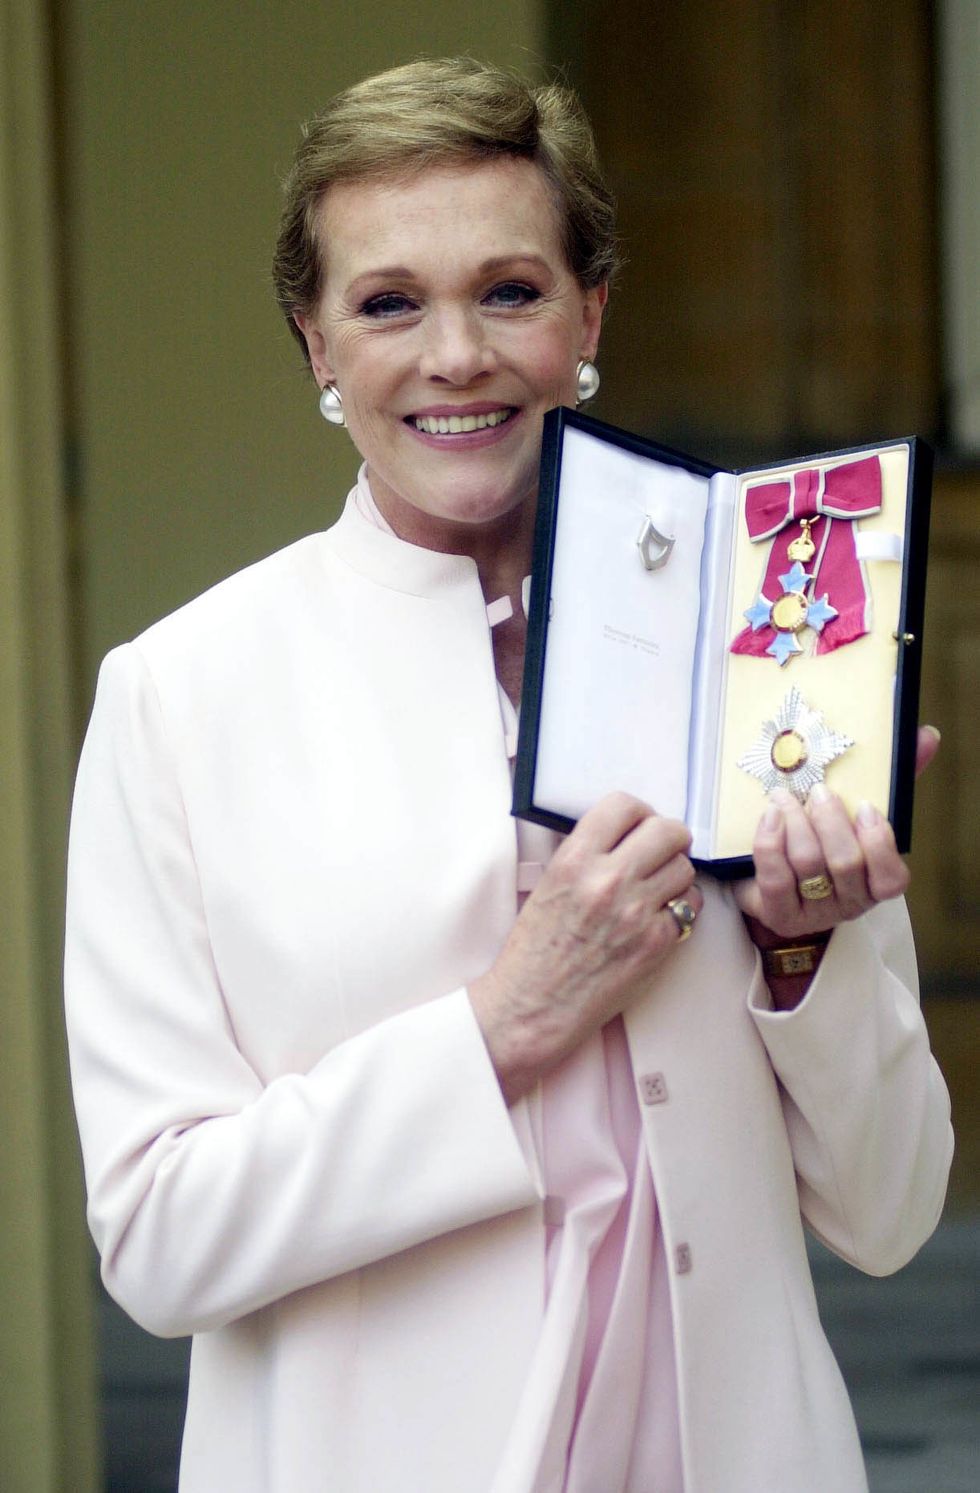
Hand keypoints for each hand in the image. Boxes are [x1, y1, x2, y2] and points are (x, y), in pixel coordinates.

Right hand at [470, 793, 700, 1103]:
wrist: (533, 1005)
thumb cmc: (537, 948)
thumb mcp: (550, 883)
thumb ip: (588, 853)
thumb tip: (629, 834)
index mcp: (574, 859)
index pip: (625, 806)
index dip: (638, 814)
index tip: (638, 828)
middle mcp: (607, 879)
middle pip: (668, 831)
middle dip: (668, 840)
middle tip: (659, 854)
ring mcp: (636, 912)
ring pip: (685, 868)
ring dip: (675, 875)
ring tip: (655, 891)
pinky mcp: (656, 943)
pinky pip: (691, 907)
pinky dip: (681, 909)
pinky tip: (660, 917)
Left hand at [735, 724, 940, 941]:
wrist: (766, 878)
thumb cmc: (819, 839)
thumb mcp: (854, 811)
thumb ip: (890, 780)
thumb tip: (924, 737)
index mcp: (874, 883)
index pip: (891, 880)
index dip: (879, 842)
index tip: (866, 805)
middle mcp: (849, 903)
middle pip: (846, 864)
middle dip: (830, 821)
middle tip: (819, 791)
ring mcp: (813, 913)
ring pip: (809, 865)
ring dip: (796, 822)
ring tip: (783, 796)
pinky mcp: (778, 915)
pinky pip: (775, 878)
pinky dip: (771, 841)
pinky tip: (769, 815)